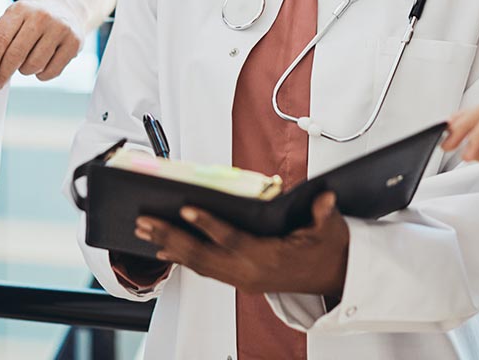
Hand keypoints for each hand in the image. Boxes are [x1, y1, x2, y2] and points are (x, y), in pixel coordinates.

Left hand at [0, 0, 84, 89]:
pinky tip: (41, 66)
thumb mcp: (15, 18)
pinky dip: (41, 75)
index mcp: (21, 9)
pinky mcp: (75, 43)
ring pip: (34, 65)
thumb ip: (2, 39)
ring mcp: (60, 29)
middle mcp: (42, 17)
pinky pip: (52, 71)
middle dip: (3, 73)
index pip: (1, 39)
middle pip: (16, 54)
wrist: (65, 7)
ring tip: (25, 65)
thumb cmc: (32, 19)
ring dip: (24, 71)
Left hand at [135, 192, 348, 296]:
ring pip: (199, 264)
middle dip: (171, 237)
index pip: (233, 240)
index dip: (209, 224)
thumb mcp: (330, 229)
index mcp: (269, 258)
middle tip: (146, 221)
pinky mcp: (239, 279)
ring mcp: (242, 279)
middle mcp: (250, 272)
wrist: (334, 275)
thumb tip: (325, 198)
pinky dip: (182, 259)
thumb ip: (324, 214)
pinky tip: (163, 249)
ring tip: (145, 231)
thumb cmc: (327, 250)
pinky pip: (205, 269)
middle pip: (204, 255)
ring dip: (170, 247)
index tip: (187, 209)